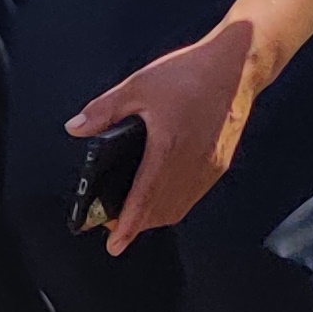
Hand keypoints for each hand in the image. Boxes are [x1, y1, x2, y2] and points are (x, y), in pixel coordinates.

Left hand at [63, 31, 257, 253]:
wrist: (237, 66)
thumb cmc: (188, 73)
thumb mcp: (137, 86)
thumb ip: (104, 110)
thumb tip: (75, 128)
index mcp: (169, 147)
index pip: (144, 198)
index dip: (128, 225)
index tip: (114, 245)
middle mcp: (193, 164)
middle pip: (162, 210)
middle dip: (136, 223)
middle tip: (111, 227)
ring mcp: (210, 166)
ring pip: (180, 206)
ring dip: (155, 216)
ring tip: (132, 215)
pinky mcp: (219, 163)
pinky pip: (194, 194)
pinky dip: (174, 203)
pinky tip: (160, 196)